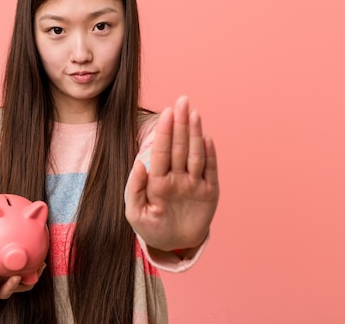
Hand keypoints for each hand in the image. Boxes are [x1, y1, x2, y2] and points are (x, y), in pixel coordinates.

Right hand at [0, 252, 44, 300]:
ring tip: (36, 268)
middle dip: (12, 286)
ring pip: (21, 287)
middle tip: (16, 277)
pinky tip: (41, 263)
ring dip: (28, 280)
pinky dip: (36, 273)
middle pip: (6, 292)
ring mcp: (10, 285)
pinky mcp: (20, 280)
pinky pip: (29, 279)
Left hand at [125, 96, 218, 251]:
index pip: (161, 152)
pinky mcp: (209, 192)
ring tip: (194, 113)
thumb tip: (139, 164)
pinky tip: (206, 138)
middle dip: (180, 124)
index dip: (165, 132)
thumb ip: (134, 189)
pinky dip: (209, 155)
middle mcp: (177, 177)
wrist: (174, 244)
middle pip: (179, 147)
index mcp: (158, 180)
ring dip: (194, 134)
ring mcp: (193, 183)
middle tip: (182, 100)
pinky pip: (210, 171)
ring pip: (194, 154)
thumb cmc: (152, 228)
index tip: (167, 112)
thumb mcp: (135, 213)